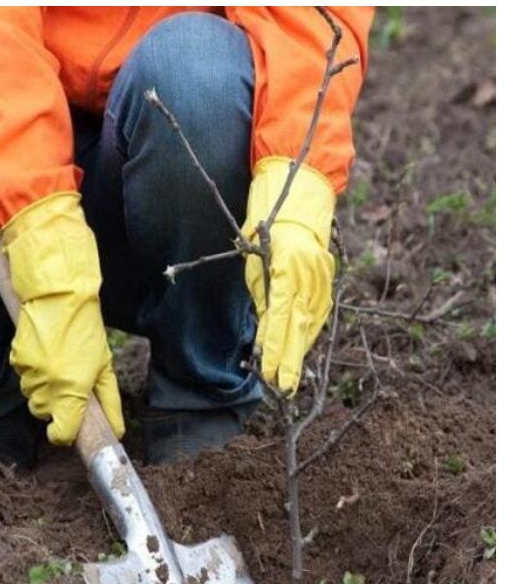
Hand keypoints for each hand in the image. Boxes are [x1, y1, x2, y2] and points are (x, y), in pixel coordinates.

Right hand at [4, 193, 124, 444]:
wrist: (58, 295)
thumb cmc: (86, 329)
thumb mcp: (104, 365)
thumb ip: (109, 402)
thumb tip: (116, 431)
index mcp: (73, 389)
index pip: (61, 433)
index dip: (64, 434)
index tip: (68, 430)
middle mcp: (48, 385)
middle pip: (45, 414)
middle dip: (56, 406)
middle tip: (69, 383)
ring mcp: (29, 372)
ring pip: (33, 396)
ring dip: (44, 388)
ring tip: (58, 362)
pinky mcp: (16, 359)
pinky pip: (24, 377)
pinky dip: (33, 371)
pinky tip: (45, 352)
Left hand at [242, 156, 335, 393]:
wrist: (300, 194)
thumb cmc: (264, 225)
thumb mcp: (254, 259)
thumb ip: (263, 295)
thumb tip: (266, 330)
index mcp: (287, 267)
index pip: (280, 318)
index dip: (276, 349)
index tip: (270, 373)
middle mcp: (309, 274)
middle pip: (299, 326)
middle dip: (290, 359)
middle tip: (283, 388)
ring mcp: (323, 275)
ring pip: (312, 321)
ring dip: (300, 350)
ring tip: (290, 377)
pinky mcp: (328, 277)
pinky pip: (320, 310)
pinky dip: (310, 331)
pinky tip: (302, 348)